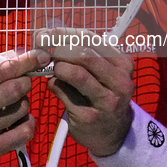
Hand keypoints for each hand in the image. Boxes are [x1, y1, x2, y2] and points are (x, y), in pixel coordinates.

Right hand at [0, 49, 50, 166]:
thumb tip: (23, 53)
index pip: (0, 71)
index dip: (25, 61)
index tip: (42, 56)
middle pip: (13, 90)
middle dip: (25, 81)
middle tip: (23, 80)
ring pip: (21, 109)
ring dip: (24, 102)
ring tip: (13, 102)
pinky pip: (24, 133)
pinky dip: (28, 122)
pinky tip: (20, 119)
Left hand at [35, 28, 133, 157]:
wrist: (114, 133)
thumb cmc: (103, 94)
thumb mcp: (102, 73)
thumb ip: (81, 55)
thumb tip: (47, 35)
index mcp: (123, 63)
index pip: (91, 39)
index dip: (66, 33)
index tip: (47, 32)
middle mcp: (120, 82)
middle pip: (85, 55)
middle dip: (59, 49)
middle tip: (43, 48)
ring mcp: (106, 101)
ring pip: (78, 74)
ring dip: (59, 68)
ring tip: (54, 69)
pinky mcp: (89, 117)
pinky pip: (65, 94)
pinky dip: (54, 85)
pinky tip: (54, 85)